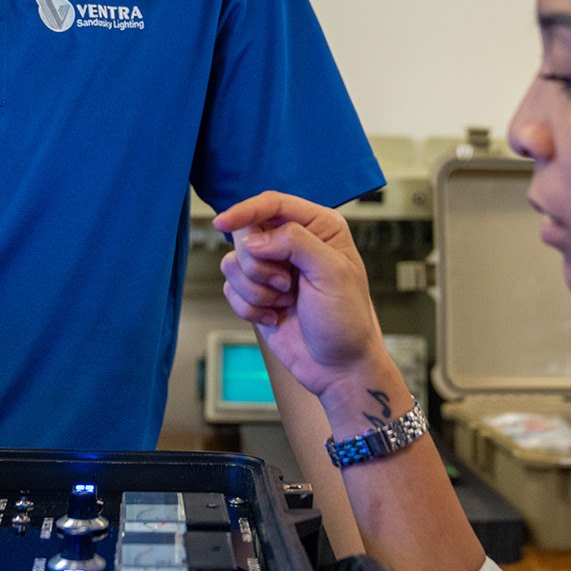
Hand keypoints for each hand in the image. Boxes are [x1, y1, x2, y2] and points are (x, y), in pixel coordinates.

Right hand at [215, 191, 388, 401]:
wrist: (338, 366)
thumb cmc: (346, 320)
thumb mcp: (331, 272)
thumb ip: (295, 242)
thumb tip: (253, 239)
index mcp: (319, 227)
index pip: (273, 203)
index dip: (245, 210)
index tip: (223, 223)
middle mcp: (293, 243)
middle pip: (247, 233)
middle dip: (259, 264)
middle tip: (286, 284)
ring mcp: (272, 269)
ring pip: (234, 263)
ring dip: (256, 289)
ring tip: (285, 302)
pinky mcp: (256, 294)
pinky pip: (230, 289)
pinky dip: (250, 307)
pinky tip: (276, 317)